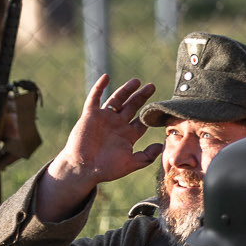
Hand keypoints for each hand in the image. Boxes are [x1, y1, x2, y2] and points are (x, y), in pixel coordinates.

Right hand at [35, 74, 160, 218]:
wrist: (83, 168)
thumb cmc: (106, 169)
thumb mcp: (130, 164)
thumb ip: (146, 156)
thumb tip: (161, 146)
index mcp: (127, 136)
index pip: (141, 122)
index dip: (151, 115)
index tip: (162, 107)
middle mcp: (117, 125)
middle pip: (132, 107)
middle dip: (141, 97)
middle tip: (151, 87)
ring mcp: (104, 119)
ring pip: (117, 100)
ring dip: (126, 90)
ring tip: (136, 81)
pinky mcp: (90, 115)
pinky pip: (95, 98)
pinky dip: (99, 87)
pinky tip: (106, 77)